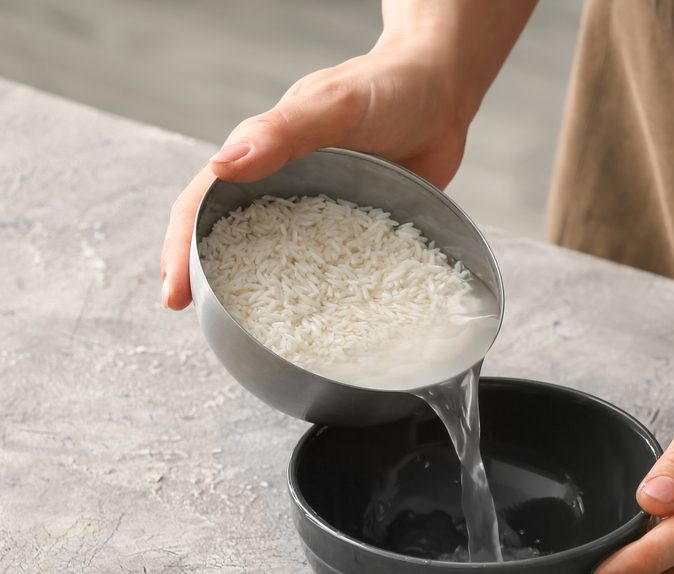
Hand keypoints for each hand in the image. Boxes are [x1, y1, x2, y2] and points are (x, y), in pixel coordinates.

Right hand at [160, 39, 470, 309]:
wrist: (443, 92)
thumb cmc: (384, 86)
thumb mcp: (332, 105)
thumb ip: (282, 133)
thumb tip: (221, 166)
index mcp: (261, 153)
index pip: (204, 203)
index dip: (182, 247)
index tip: (173, 294)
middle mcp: (283, 185)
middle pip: (231, 236)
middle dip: (210, 277)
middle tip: (203, 321)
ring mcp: (319, 211)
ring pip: (281, 258)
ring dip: (264, 292)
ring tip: (255, 331)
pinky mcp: (357, 227)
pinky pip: (335, 265)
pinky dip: (325, 292)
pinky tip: (328, 322)